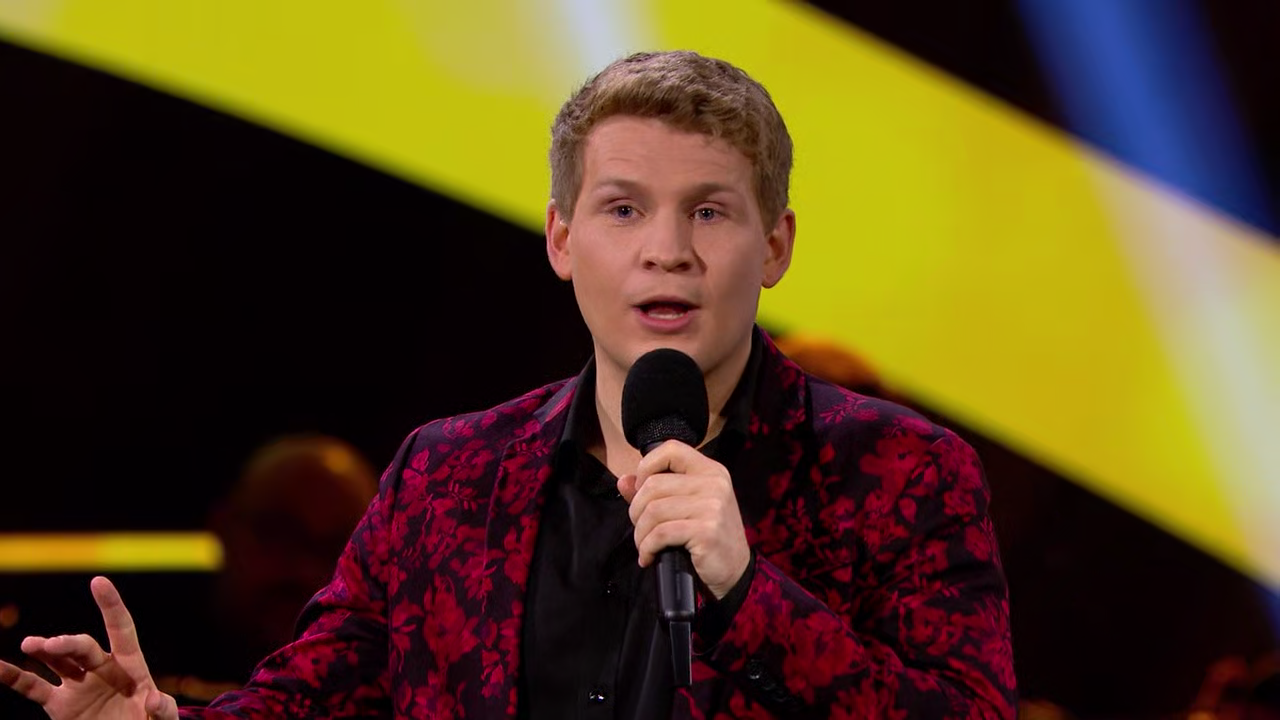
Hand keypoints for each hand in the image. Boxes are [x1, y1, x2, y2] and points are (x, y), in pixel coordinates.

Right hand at [0, 576, 176, 719]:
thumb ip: (163, 710)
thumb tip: (152, 697)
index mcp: (130, 667)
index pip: (121, 629)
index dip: (111, 606)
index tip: (98, 581)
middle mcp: (102, 670)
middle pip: (83, 648)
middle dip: (68, 643)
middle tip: (53, 645)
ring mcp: (79, 686)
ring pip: (57, 661)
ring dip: (44, 650)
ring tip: (30, 644)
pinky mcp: (60, 706)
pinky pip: (33, 688)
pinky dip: (14, 677)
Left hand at [617, 440, 750, 598]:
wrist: (736, 570)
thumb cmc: (708, 537)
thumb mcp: (687, 507)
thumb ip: (655, 491)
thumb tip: (623, 480)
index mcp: (711, 470)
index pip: (671, 449)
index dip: (647, 466)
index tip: (640, 489)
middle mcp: (714, 483)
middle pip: (653, 484)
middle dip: (636, 510)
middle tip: (641, 528)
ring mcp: (712, 506)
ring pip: (653, 510)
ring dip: (640, 533)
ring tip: (644, 546)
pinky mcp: (707, 531)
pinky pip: (660, 534)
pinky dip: (647, 547)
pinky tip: (649, 557)